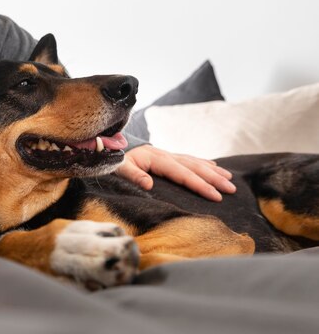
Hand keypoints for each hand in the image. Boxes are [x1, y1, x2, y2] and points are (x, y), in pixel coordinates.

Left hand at [115, 145, 235, 201]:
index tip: (216, 196)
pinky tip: (215, 167)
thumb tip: (148, 185)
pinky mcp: (168, 156)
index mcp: (157, 159)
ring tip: (230, 179)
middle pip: (195, 167)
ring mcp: (168, 155)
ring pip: (196, 162)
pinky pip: (190, 159)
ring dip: (213, 171)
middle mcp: (166, 155)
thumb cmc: (117, 162)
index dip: (200, 185)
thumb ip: (134, 176)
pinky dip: (204, 163)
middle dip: (214, 179)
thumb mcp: (120, 169)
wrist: (112, 148)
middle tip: (231, 190)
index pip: (183, 174)